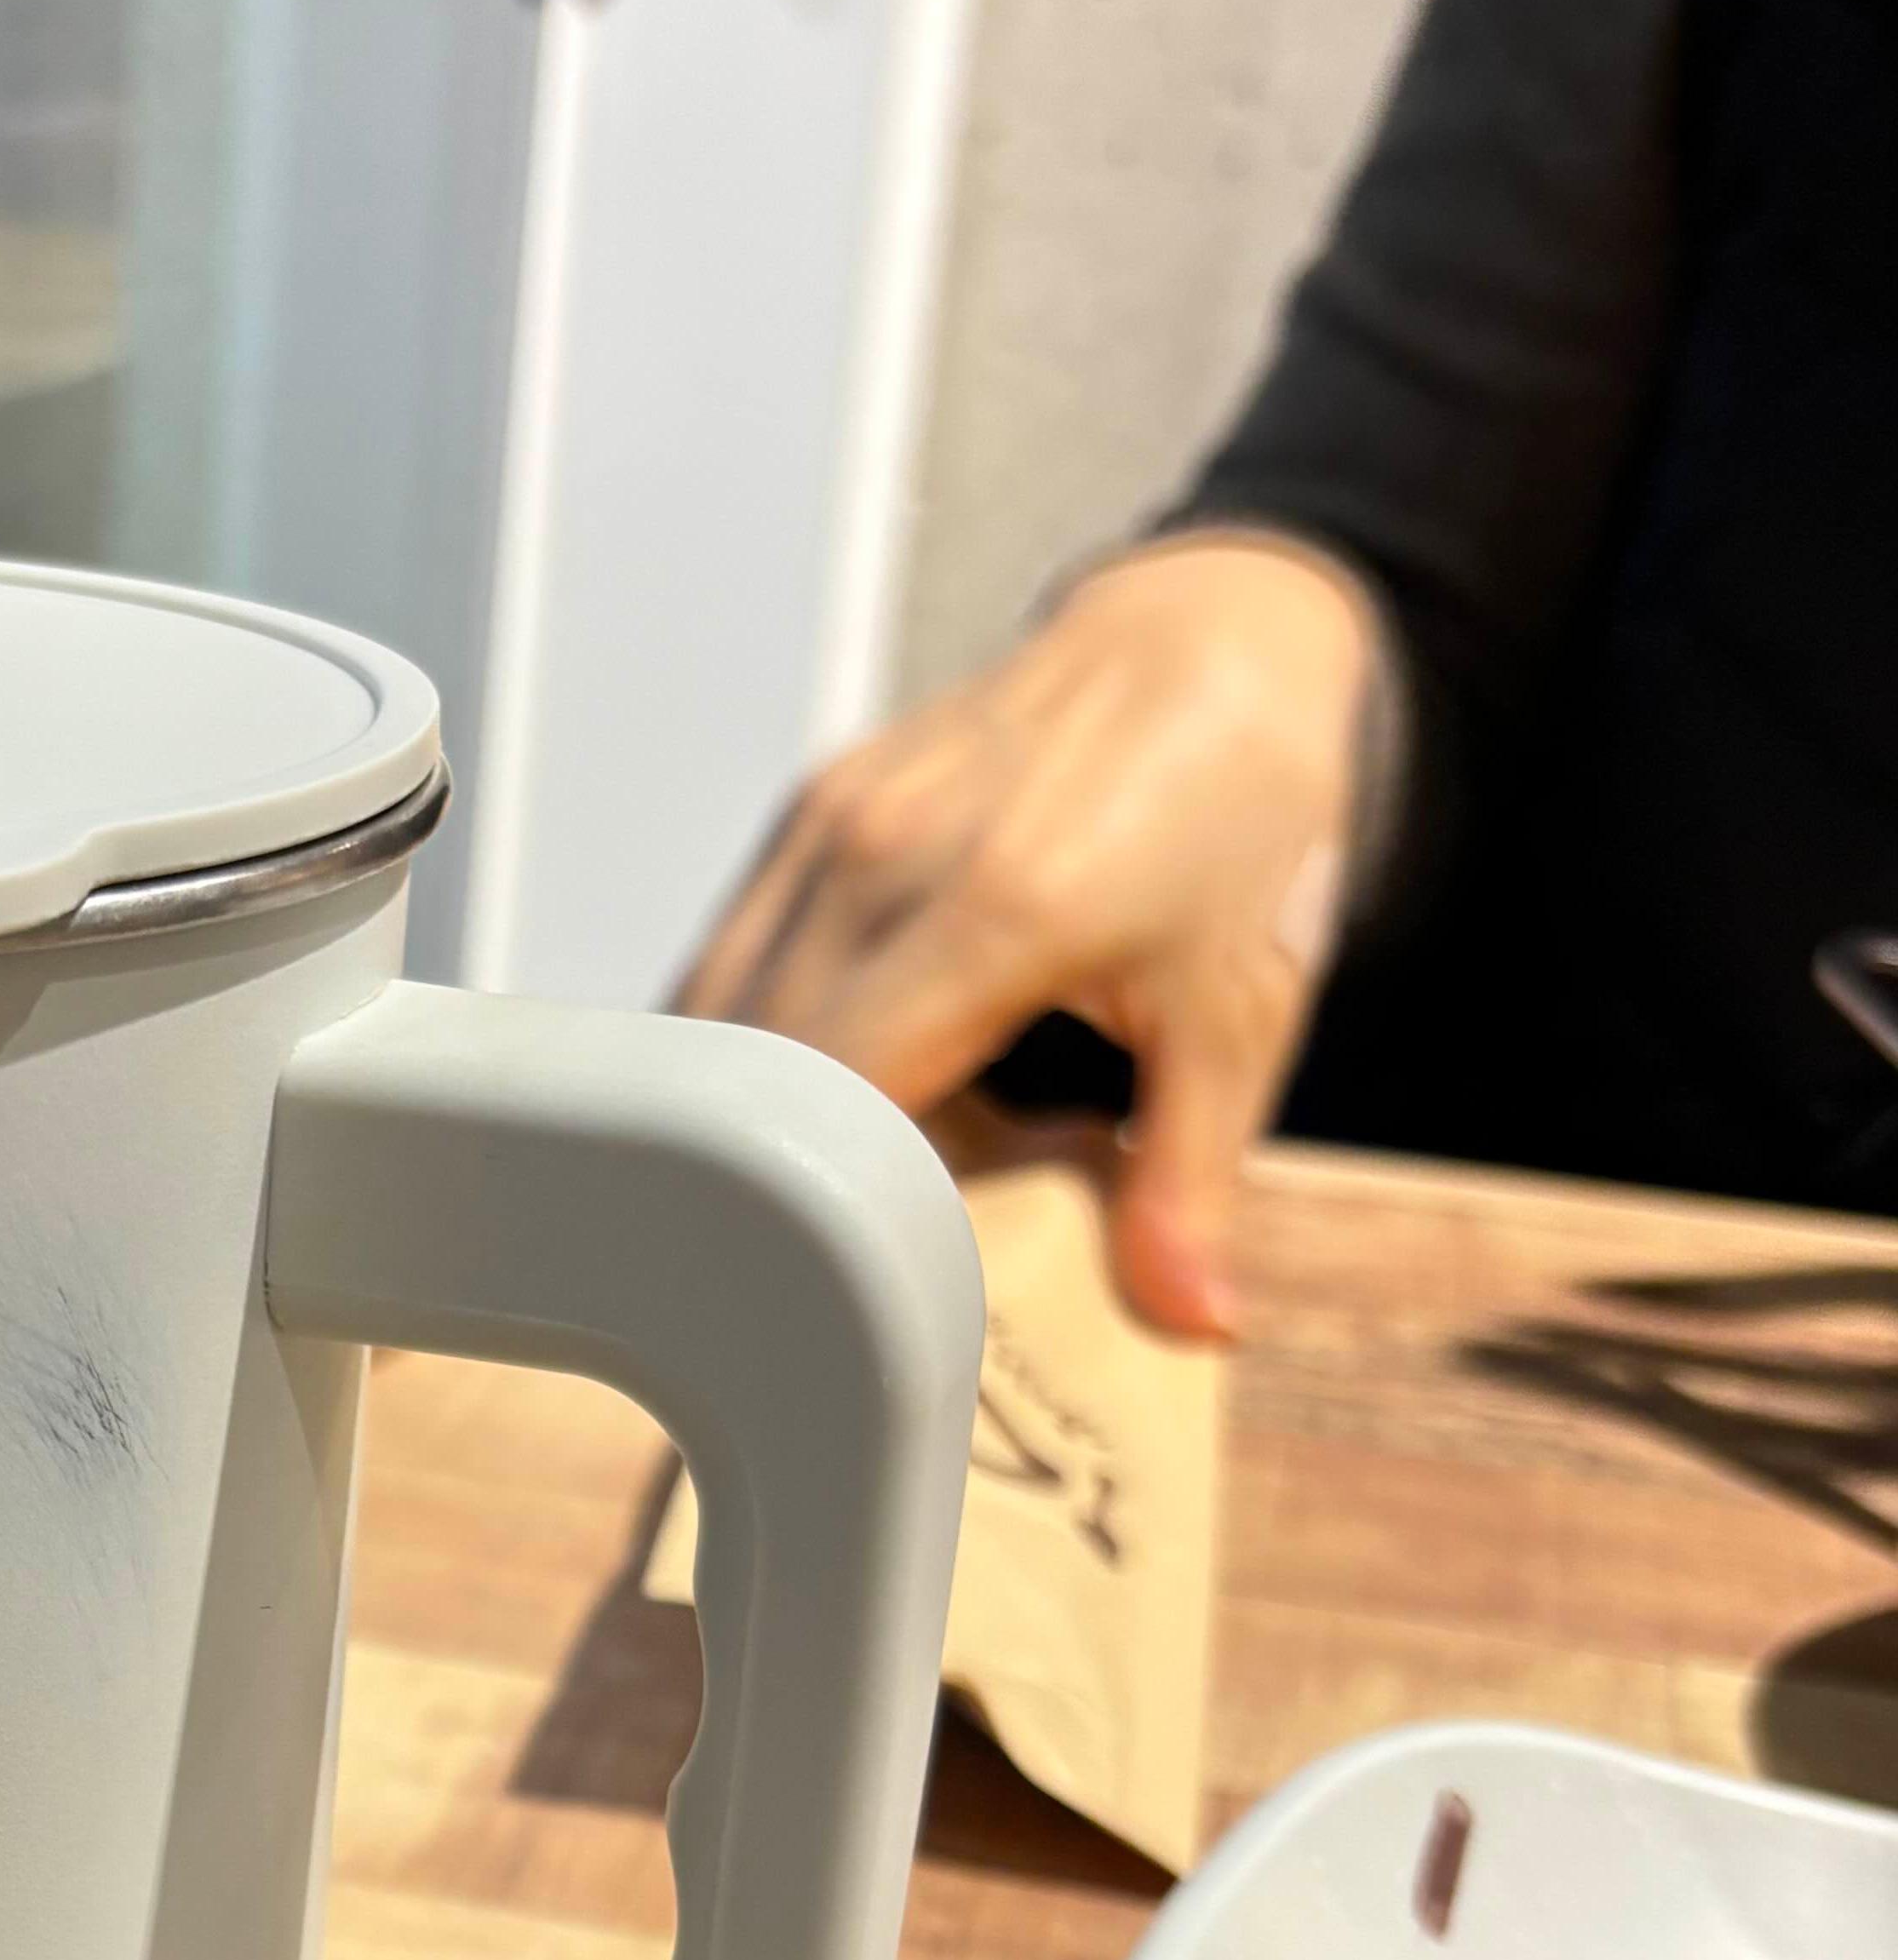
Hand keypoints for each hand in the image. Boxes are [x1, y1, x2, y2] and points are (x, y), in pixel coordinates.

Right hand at [672, 535, 1394, 1339]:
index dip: (813, 1218)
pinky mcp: (810, 807)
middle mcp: (885, 855)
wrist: (1220, 637)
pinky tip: (832, 1084)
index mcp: (998, 910)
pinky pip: (737, 954)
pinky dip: (759, 1040)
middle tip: (828, 1269)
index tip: (828, 1300)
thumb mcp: (1241, 1010)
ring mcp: (832, 821)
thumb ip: (1190, 1177)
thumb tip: (1189, 1322)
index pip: (829, 1104)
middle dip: (780, 1183)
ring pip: (718, 1015)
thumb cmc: (1240, 814)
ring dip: (760, 1111)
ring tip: (838, 1174)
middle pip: (753, 1072)